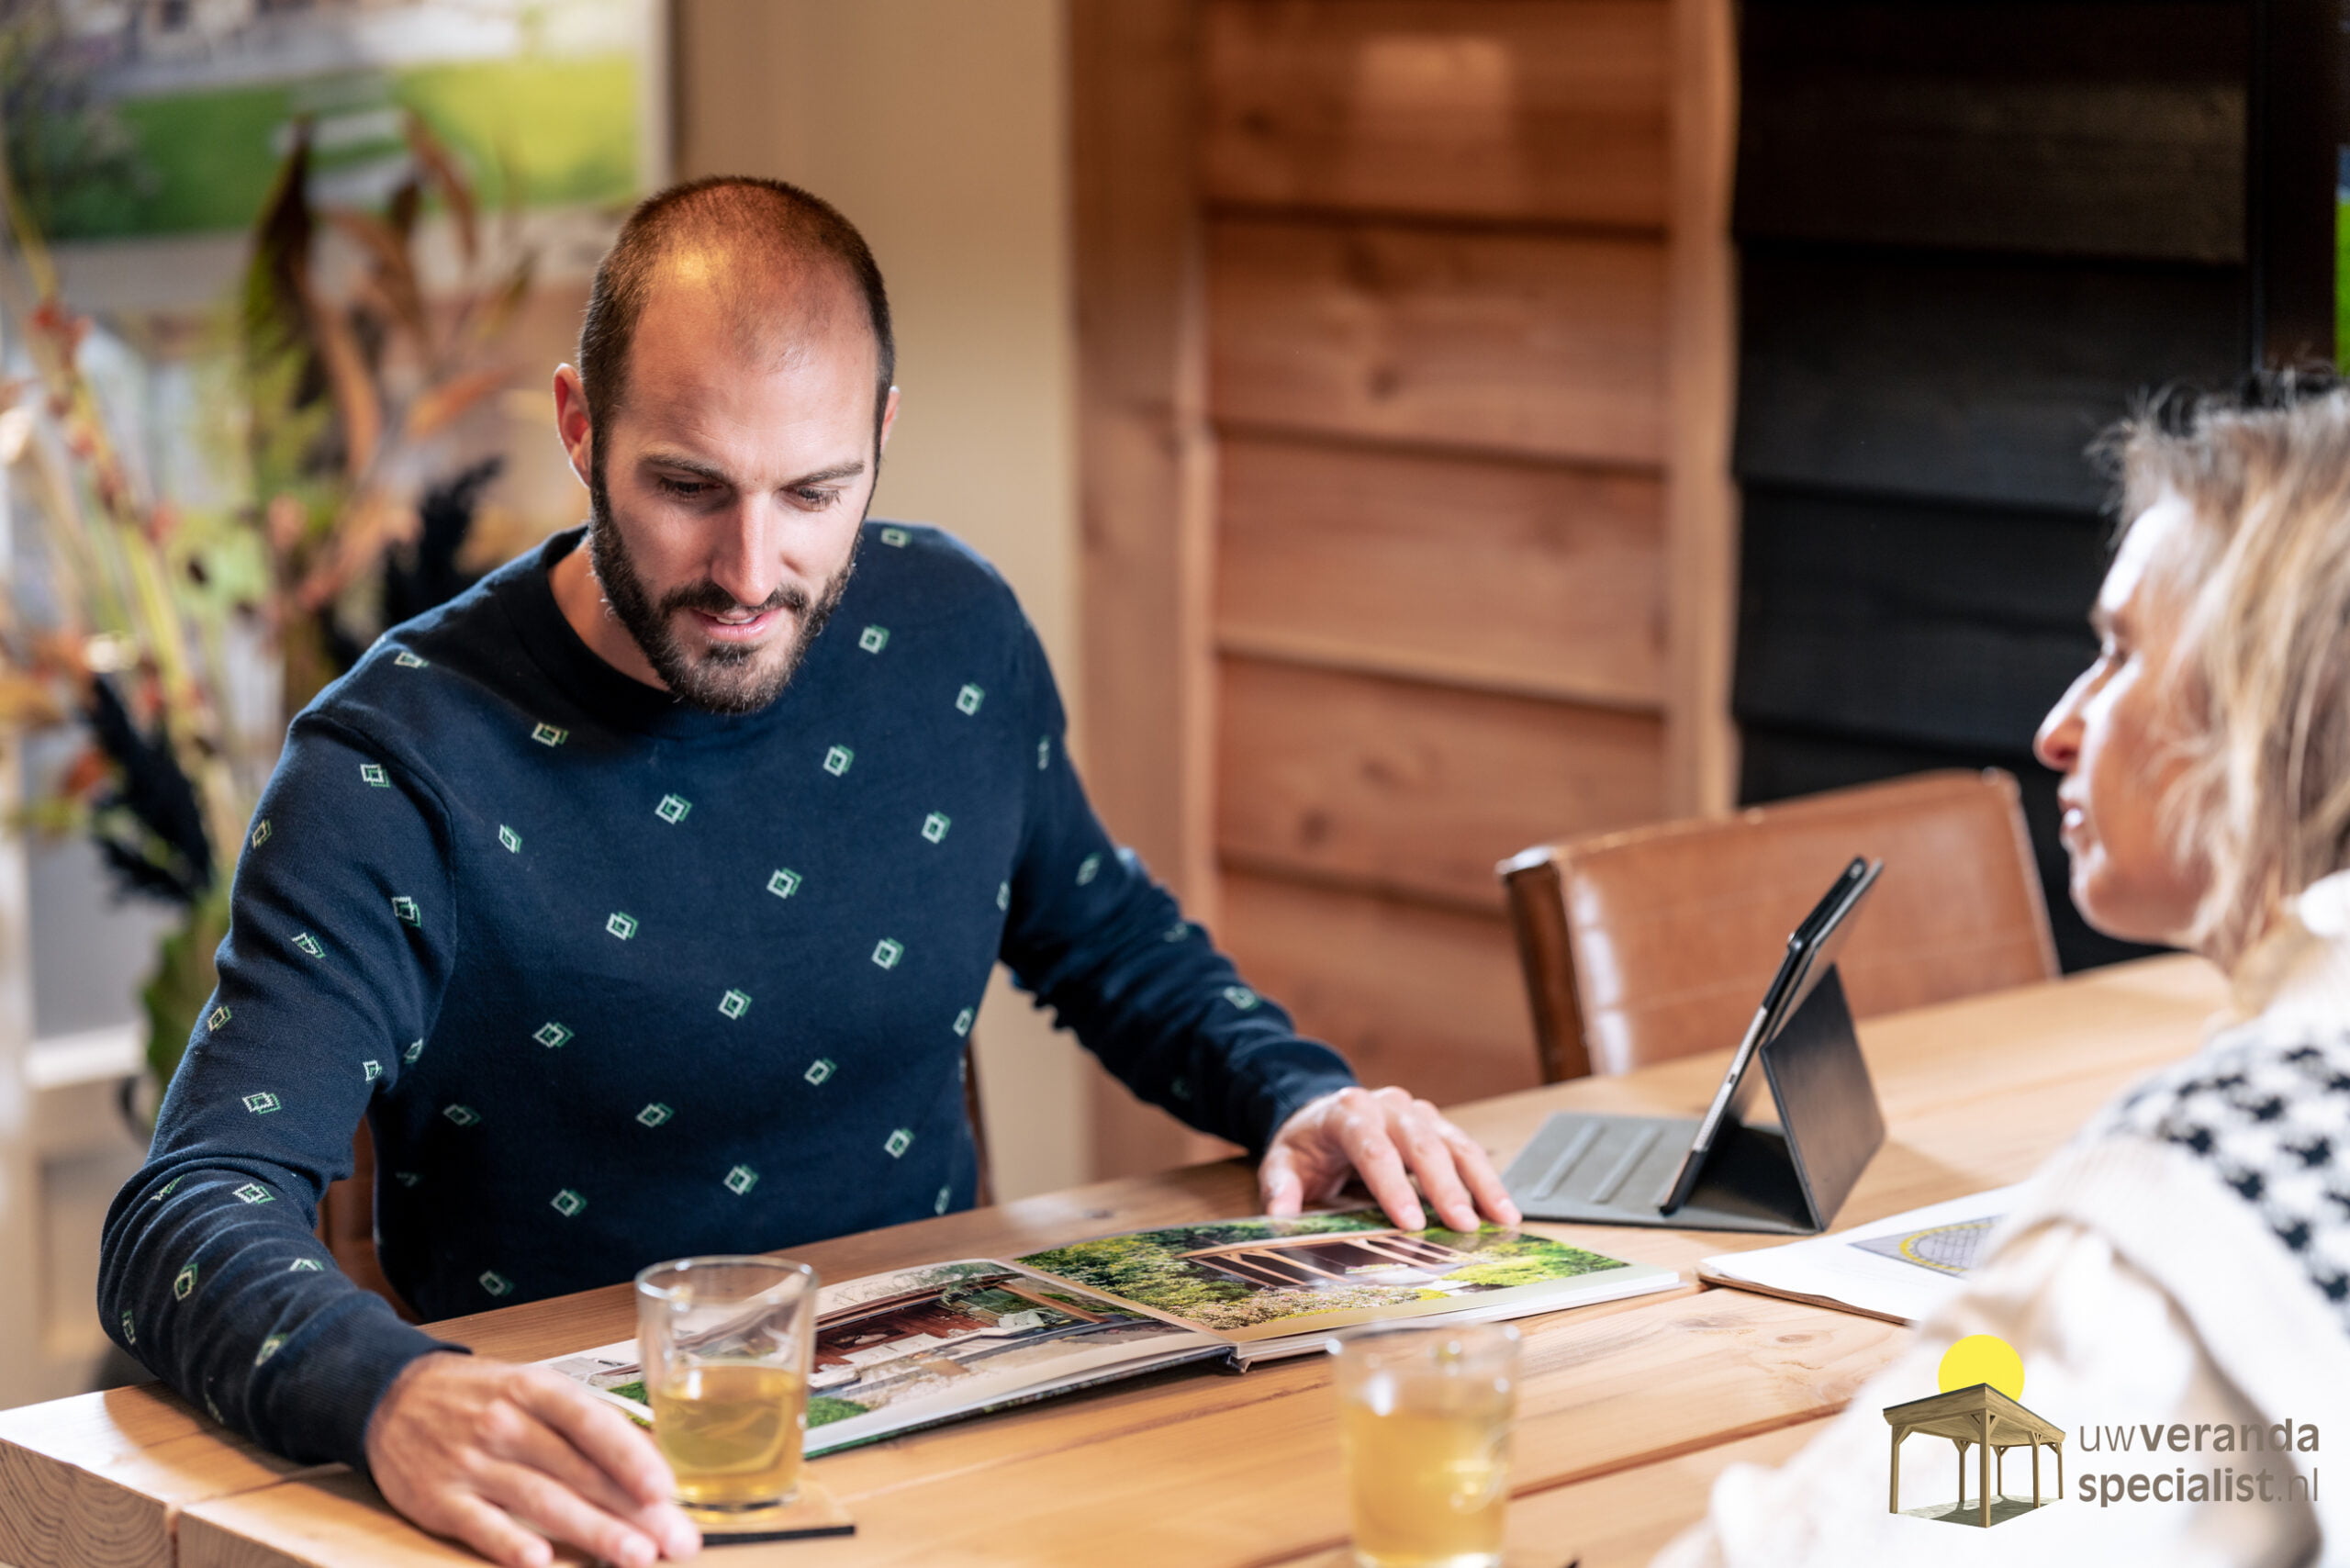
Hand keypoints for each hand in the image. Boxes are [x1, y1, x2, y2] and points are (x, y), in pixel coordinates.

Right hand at [365, 1351, 699, 1567]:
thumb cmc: (477, 1395)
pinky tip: (540, 1560)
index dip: (632, 1457)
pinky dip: (509, 1543)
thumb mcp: (531, 1388)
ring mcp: (471, 1463)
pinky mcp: (438, 1500)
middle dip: (632, 1510)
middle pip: (577, 1470)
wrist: (390, 1396)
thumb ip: (583, 1422)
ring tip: (633, 1555)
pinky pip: (480, 1524)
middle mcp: (505, 1423)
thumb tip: (648, 1458)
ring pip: (540, 1500)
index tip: (666, 1489)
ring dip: (592, 1530)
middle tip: (673, 1540)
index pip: (592, 1423)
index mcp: (535, 1389)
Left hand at [1259, 1085, 1521, 1232]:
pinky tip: (1501, 1208)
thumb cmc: (1306, 1144)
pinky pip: (1466, 1149)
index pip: (1373, 1148)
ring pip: (1454, 1143)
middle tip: (1463, 1226)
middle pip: (1421, 1144)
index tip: (1410, 1222)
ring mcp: (1416, 1112)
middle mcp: (1388, 1106)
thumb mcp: (1282, 1163)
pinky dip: (1487, 1178)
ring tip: (1502, 1219)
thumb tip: (1282, 1216)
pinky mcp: (1435, 1125)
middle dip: (1445, 1187)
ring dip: (1481, 1182)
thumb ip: (1281, 1189)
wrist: (1321, 1113)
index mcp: (1348, 1112)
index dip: (1393, 1186)